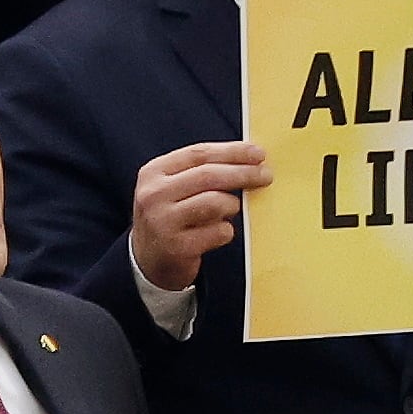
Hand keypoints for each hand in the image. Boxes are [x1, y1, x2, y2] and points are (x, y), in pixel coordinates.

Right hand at [130, 141, 269, 294]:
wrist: (146, 262)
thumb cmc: (170, 217)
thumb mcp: (172, 188)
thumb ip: (201, 171)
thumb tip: (247, 159)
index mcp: (154, 172)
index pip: (199, 154)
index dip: (232, 151)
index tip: (258, 154)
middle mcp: (154, 195)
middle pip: (209, 176)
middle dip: (243, 173)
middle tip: (266, 175)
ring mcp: (164, 222)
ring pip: (215, 202)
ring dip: (232, 205)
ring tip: (231, 209)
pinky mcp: (178, 247)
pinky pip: (219, 232)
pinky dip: (226, 230)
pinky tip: (219, 232)